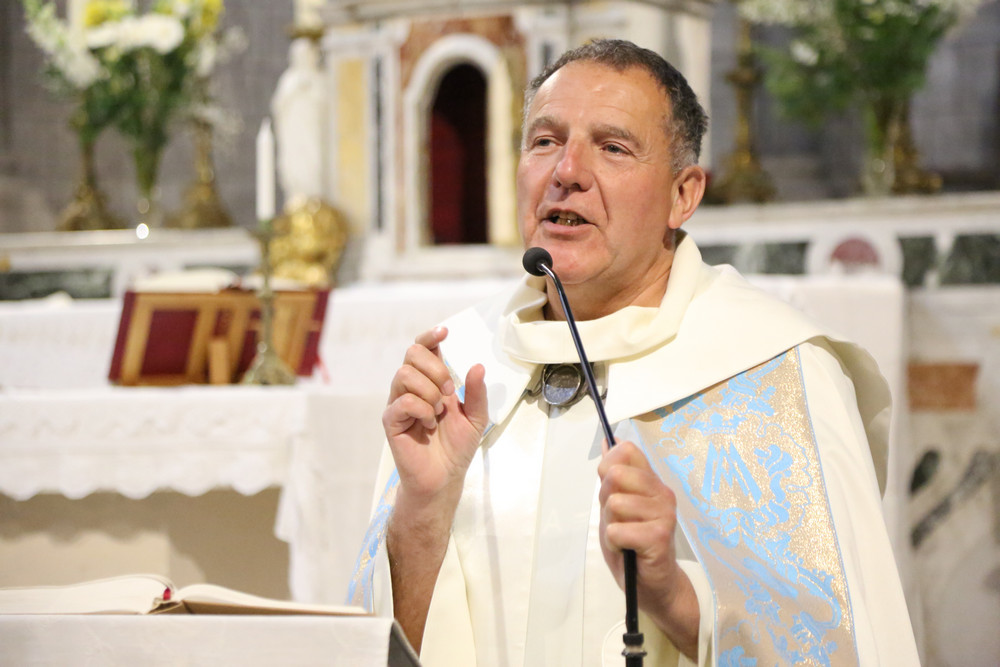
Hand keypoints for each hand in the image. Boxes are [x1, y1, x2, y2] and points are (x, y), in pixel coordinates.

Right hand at [383, 326, 488, 508]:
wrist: (444, 477)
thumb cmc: (456, 448)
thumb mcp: (476, 417)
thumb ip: (477, 393)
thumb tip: (477, 366)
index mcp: (430, 382)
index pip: (422, 349)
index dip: (430, 337)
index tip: (444, 333)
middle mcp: (411, 388)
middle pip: (411, 354)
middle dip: (435, 368)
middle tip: (448, 392)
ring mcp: (399, 403)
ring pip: (405, 374)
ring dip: (429, 391)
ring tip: (438, 412)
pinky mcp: (391, 420)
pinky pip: (403, 401)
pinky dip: (421, 409)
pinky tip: (428, 423)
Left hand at [598, 440, 698, 657]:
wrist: (650, 584)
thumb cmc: (632, 543)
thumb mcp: (617, 505)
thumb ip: (613, 475)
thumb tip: (608, 441)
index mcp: (651, 482)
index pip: (627, 450)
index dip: (609, 466)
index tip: (612, 489)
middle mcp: (662, 492)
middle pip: (615, 474)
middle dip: (606, 498)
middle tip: (618, 518)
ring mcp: (664, 513)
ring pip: (615, 502)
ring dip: (610, 523)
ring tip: (625, 535)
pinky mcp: (660, 536)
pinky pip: (618, 529)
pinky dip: (614, 541)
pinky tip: (627, 548)